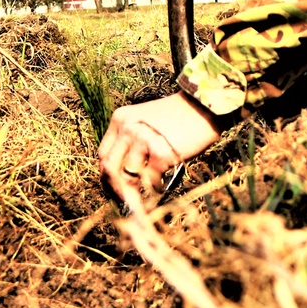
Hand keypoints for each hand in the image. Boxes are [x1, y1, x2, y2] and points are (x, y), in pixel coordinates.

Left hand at [98, 92, 221, 202]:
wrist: (203, 106)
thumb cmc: (177, 117)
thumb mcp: (144, 122)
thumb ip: (130, 142)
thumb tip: (122, 176)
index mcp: (120, 120)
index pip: (103, 155)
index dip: (106, 176)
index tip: (113, 189)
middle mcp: (127, 128)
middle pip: (109, 168)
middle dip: (114, 190)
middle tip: (124, 201)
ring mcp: (143, 140)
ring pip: (127, 178)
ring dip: (134, 193)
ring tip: (144, 197)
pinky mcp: (160, 153)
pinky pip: (150, 180)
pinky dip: (155, 188)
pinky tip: (161, 185)